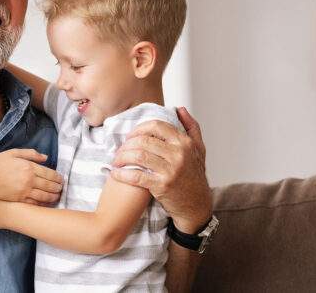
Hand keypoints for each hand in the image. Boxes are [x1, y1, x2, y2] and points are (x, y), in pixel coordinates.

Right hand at [0, 149, 62, 203]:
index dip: (58, 177)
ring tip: (57, 196)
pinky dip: (44, 204)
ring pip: (45, 196)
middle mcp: (29, 179)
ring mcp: (25, 191)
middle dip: (59, 187)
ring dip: (54, 197)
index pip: (50, 173)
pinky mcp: (19, 200)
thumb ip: (31, 153)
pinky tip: (46, 202)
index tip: (61, 179)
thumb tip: (45, 157)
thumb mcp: (13, 153)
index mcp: (29, 166)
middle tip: (61, 188)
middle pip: (50, 185)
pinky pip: (36, 203)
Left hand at [111, 107, 212, 231]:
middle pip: (143, 141)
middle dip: (126, 145)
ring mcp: (171, 170)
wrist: (197, 206)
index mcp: (185, 143)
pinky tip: (116, 174)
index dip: (138, 129)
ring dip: (121, 157)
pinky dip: (122, 174)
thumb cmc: (195, 176)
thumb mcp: (199, 150)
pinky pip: (136, 176)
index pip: (155, 126)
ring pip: (138, 156)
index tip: (129, 137)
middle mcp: (179, 154)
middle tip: (119, 151)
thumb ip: (191, 128)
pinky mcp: (162, 185)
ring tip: (116, 161)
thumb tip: (180, 109)